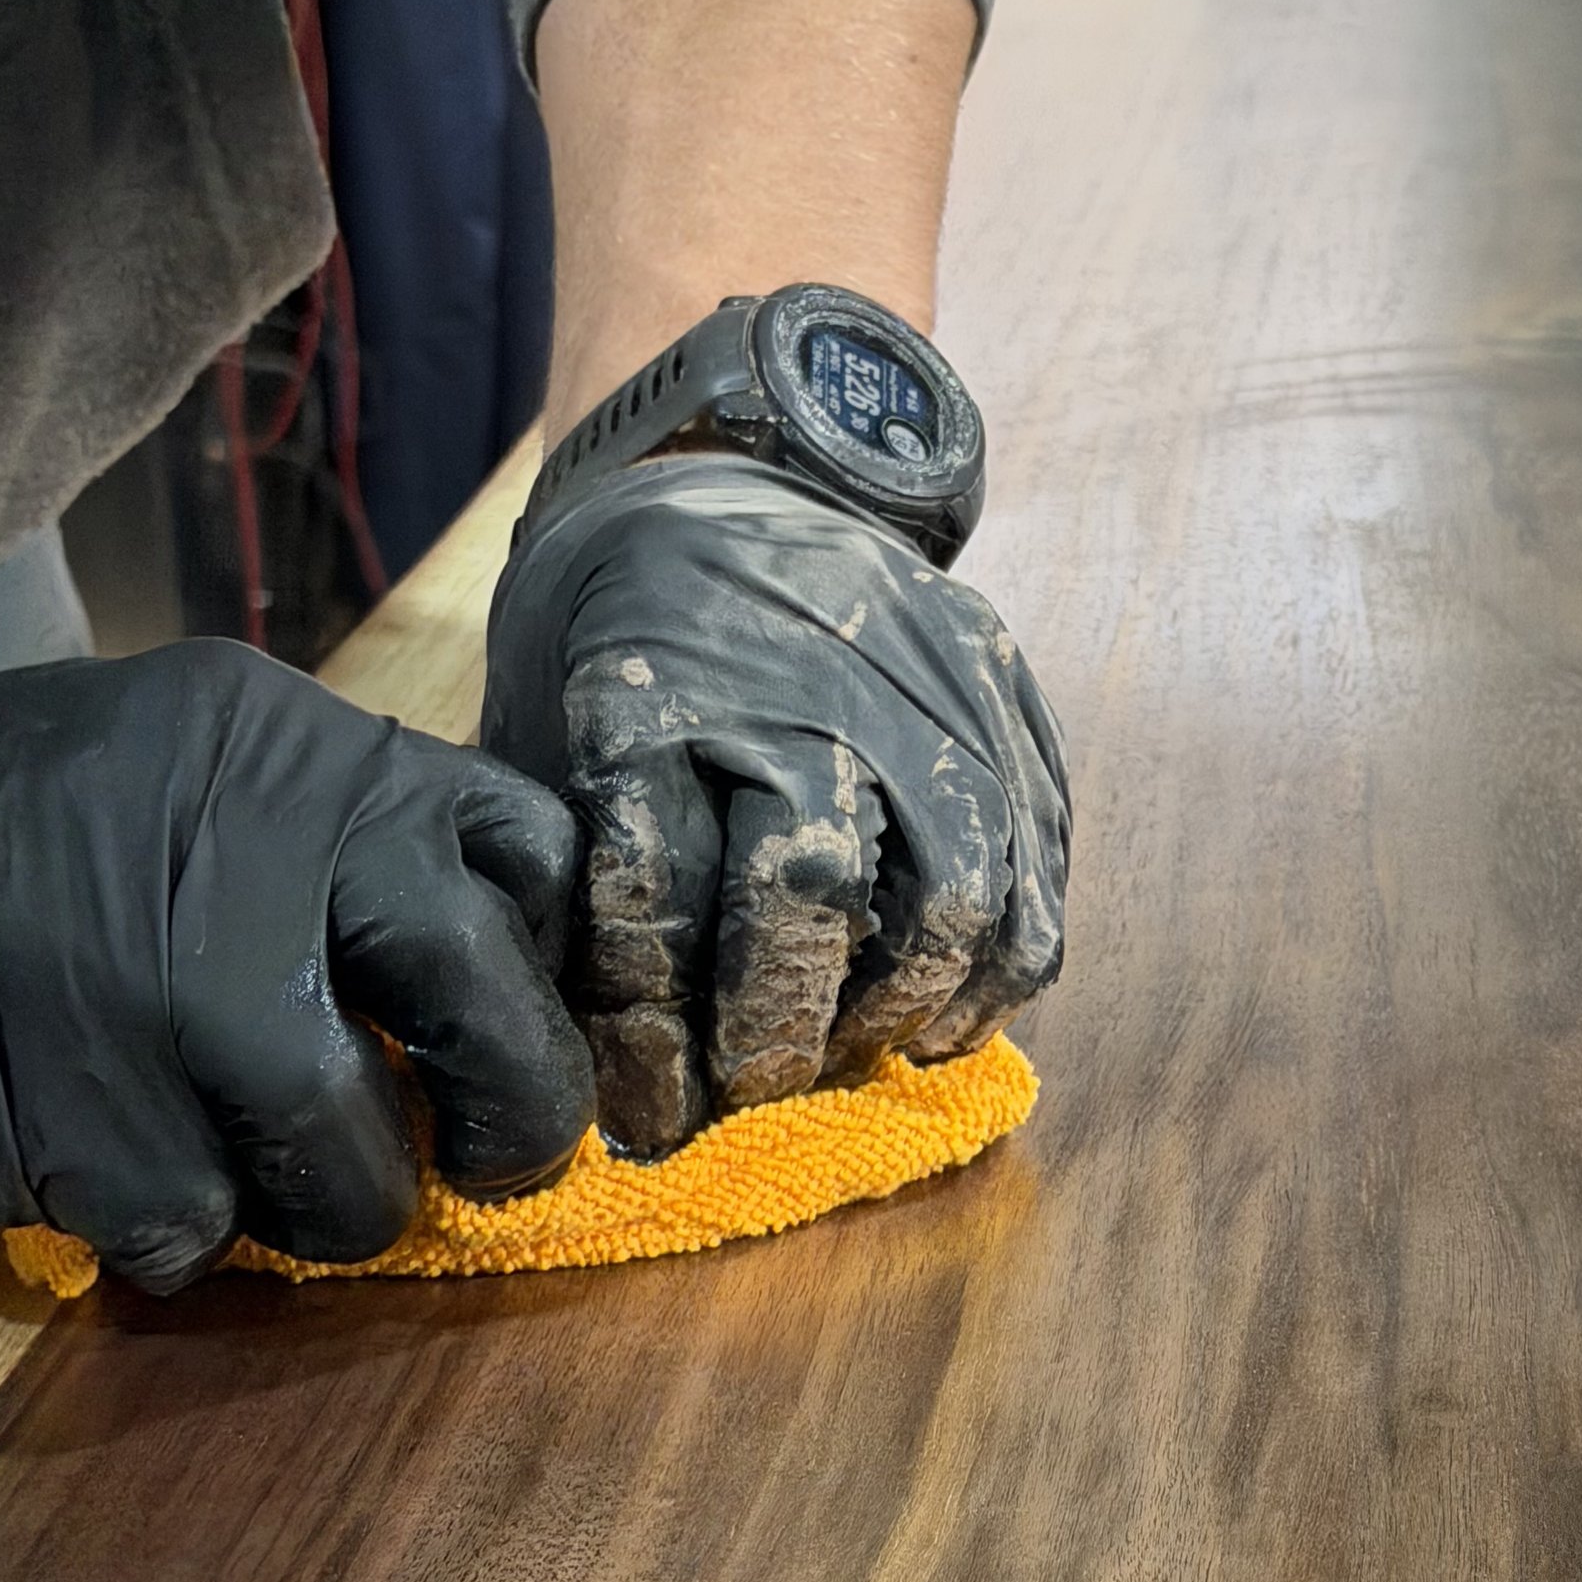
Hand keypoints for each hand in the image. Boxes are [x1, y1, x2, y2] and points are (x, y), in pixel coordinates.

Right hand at [0, 642, 594, 1292]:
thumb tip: (513, 999)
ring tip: (275, 1188)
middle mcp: (231, 839)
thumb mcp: (205, 764)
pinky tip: (121, 1174)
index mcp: (289, 745)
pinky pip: (188, 1222)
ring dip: (330, 1203)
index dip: (541, 970)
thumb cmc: (35, 829)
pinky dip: (178, 1230)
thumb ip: (348, 851)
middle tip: (488, 1166)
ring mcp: (133, 975)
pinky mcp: (45, 1106)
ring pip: (335, 1146)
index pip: (521, 850)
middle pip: (470, 1001)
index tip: (515, 1039)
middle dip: (511, 1113)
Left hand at [482, 458, 1069, 1156]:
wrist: (733, 465)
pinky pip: (1038, 855)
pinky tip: (945, 1009)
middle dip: (781, 1031)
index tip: (648, 1116)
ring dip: (904, 1007)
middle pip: (809, 888)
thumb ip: (573, 877)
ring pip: (952, 888)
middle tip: (754, 1092)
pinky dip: (1001, 963)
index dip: (650, 1032)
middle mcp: (794, 678)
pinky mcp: (1000, 683)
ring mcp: (918, 676)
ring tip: (857, 1052)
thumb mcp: (543, 727)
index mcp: (650, 685)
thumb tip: (608, 1068)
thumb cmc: (617, 628)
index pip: (651, 890)